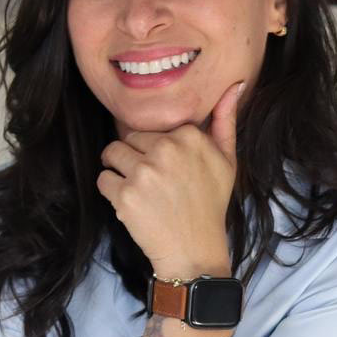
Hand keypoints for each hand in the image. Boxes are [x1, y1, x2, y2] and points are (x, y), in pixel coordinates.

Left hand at [95, 78, 244, 271]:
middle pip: (129, 138)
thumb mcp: (227, 161)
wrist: (194, 251)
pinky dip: (111, 191)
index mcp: (188, 136)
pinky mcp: (125, 196)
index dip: (155, 149)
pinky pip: (103, 179)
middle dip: (135, 158)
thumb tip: (234, 86)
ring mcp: (144, 173)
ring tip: (138, 191)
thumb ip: (225, 121)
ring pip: (111, 154)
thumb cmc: (210, 204)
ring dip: (119, 171)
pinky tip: (131, 204)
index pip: (153, 128)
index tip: (167, 170)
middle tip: (153, 184)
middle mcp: (165, 149)